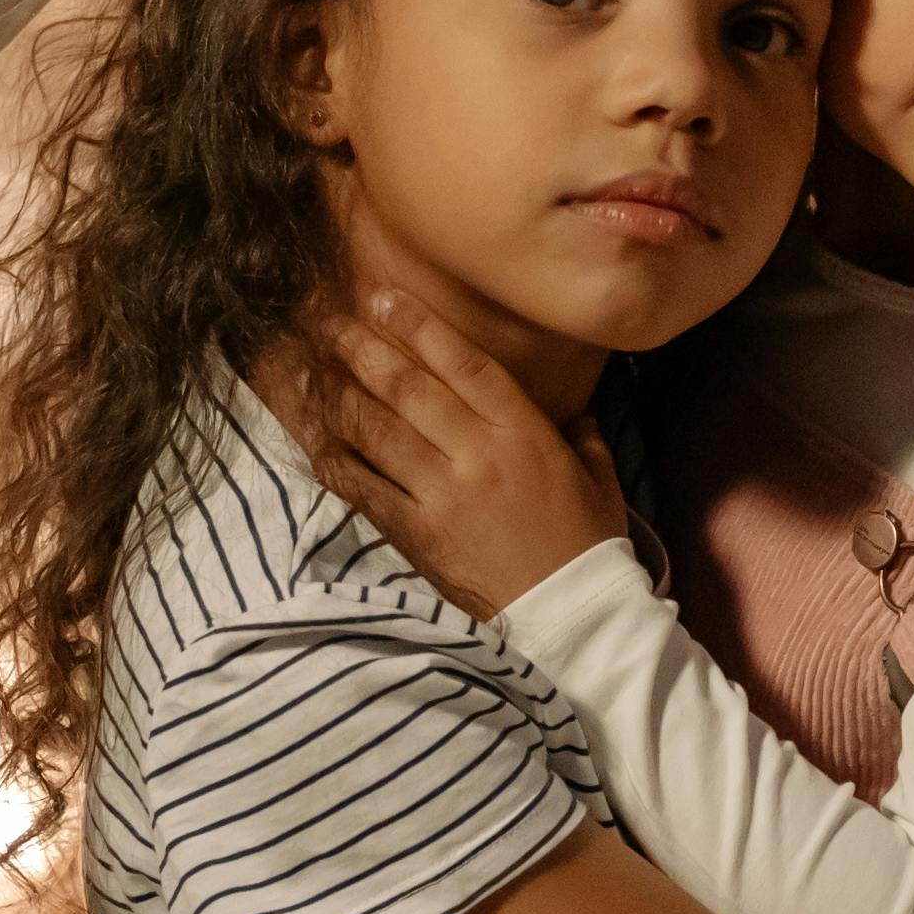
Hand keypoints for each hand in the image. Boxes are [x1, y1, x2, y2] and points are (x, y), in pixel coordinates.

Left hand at [303, 288, 631, 618]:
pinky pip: (365, 489)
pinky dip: (337, 461)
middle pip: (409, 388)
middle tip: (331, 322)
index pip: (465, 364)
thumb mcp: (598, 479)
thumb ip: (581, 437)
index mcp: (525, 433)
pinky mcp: (418, 533)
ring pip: (379, 430)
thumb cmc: (589, 543)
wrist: (571, 615)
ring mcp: (443, 494)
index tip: (383, 297)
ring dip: (342, 395)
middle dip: (365, 349)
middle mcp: (479, 454)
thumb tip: (575, 412)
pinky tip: (317, 439)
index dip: (420, 326)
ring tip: (314, 369)